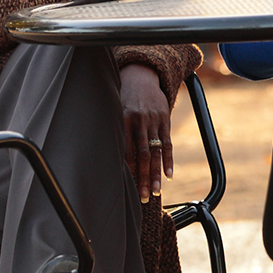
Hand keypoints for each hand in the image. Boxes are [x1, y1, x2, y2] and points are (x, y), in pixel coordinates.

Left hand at [119, 64, 173, 200]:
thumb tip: (104, 158)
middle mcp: (140, 121)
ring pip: (155, 152)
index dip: (127, 170)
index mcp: (124, 119)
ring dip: (155, 174)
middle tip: (142, 197)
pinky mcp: (165, 120)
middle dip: (142, 178)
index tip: (126, 188)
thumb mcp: (114, 110)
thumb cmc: (121, 98)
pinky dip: (169, 160)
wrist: (141, 75)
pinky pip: (168, 143)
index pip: (126, 150)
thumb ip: (112, 131)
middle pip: (142, 155)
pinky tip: (169, 176)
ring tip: (154, 192)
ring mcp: (154, 121)